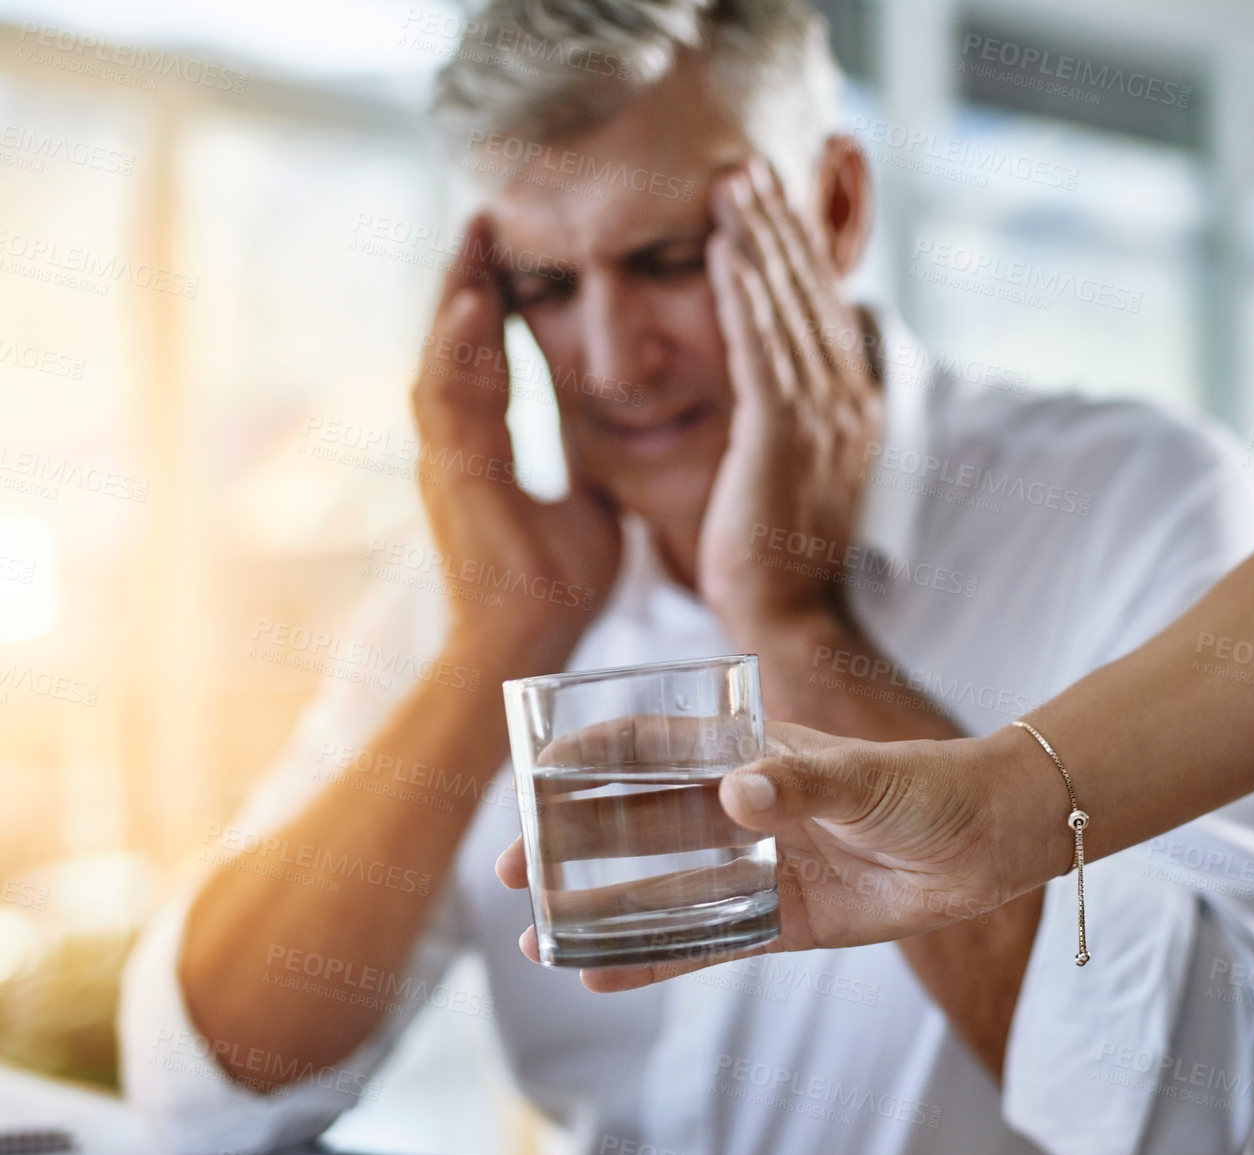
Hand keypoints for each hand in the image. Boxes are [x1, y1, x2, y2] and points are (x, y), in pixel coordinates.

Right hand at [413, 214, 621, 672]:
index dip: (493, 309)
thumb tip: (621, 434)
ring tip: (474, 237)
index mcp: (485, 452)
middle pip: (451, 346)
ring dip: (455, 297)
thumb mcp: (586, 508)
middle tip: (481, 218)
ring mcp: (447, 461)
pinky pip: (450, 399)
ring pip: (442, 359)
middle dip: (465, 280)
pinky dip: (460, 347)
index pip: (487, 362)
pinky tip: (476, 301)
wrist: (530, 647)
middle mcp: (455, 449)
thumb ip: (587, 466)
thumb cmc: (558, 589)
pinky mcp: (454, 478)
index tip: (506, 255)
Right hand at [495, 721, 1067, 990]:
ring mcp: (757, 865)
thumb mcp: (864, 778)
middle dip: (573, 840)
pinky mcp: (781, 920)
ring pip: (661, 886)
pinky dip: (654, 956)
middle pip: (637, 820)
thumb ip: (803, 784)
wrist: (989, 844)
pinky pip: (705, 940)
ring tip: (537, 934)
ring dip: (601, 906)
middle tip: (512, 868)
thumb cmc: (928, 787)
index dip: (591, 754)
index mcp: (751, 753)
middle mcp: (741, 807)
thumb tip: (741, 794)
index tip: (535, 772)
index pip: (652, 744)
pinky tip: (601, 972)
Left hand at [696, 158, 880, 638]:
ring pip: (787, 308)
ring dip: (759, 240)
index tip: (771, 201)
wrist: (790, 619)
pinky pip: (760, 344)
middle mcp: (848, 403)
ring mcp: (821, 417)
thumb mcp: (793, 474)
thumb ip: (790, 419)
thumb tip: (773, 382)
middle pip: (813, 294)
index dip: (799, 251)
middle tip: (751, 165)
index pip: (824, 311)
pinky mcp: (783, 435)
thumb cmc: (776, 556)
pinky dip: (744, 288)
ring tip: (732, 184)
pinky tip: (724, 245)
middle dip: (781, 226)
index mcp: (853, 409)